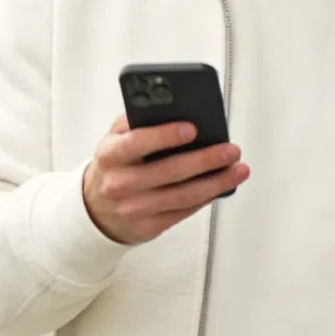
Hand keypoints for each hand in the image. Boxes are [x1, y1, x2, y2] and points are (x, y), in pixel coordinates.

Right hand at [83, 116, 249, 243]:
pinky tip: (222, 186)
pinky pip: (184, 212)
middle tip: (230, 150)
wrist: (97, 208)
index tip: (192, 128)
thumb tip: (176, 108)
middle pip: (168, 172)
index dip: (164, 136)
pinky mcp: (148, 227)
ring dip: (215, 182)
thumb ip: (138, 121)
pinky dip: (207, 198)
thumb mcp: (116, 139)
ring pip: (182, 196)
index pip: (137, 142)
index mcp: (111, 154)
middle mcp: (119, 183)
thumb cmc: (116, 166)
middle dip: (205, 160)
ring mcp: (134, 208)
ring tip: (238, 169)